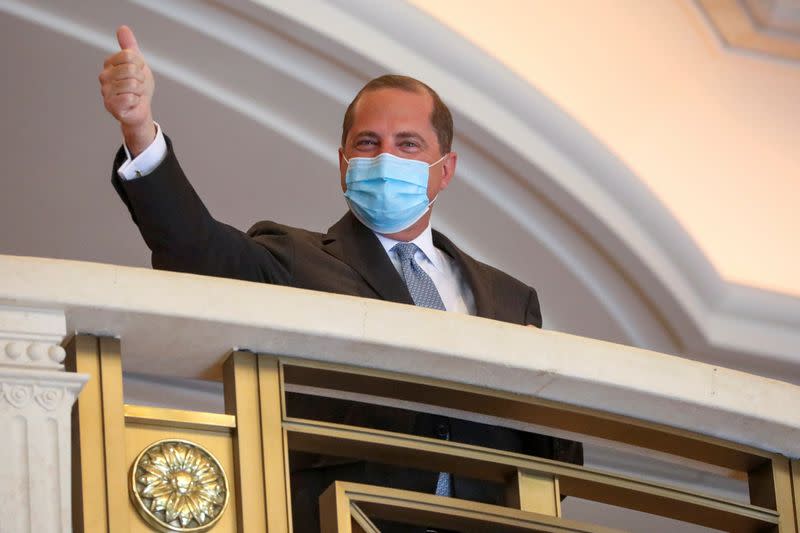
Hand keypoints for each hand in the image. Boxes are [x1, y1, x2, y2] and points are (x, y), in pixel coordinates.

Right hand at [99, 25, 154, 155]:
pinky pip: (130, 98)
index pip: (129, 55)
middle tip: (138, 86)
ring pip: (132, 84)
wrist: (141, 109)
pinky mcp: (110, 105)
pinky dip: (136, 101)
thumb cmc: (138, 87)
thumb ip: (129, 46)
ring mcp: (105, 91)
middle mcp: (104, 76)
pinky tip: (132, 103)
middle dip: (141, 79)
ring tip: (135, 94)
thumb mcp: (138, 63)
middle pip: (131, 69)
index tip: (139, 72)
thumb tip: (122, 28)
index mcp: (109, 64)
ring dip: (140, 91)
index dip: (140, 65)